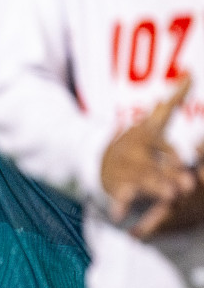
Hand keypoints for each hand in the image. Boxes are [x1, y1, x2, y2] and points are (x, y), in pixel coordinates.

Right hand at [101, 77, 195, 236]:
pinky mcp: (114, 187)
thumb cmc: (136, 142)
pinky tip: (120, 216)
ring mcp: (124, 171)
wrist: (96, 157)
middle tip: (186, 186)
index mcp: (145, 138)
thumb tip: (190, 71)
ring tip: (170, 197)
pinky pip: (117, 197)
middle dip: (169, 175)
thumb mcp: (152, 121)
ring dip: (155, 189)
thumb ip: (172, 100)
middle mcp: (134, 154)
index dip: (174, 156)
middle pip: (154, 165)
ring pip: (142, 181)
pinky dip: (118, 206)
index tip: (187, 163)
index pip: (162, 146)